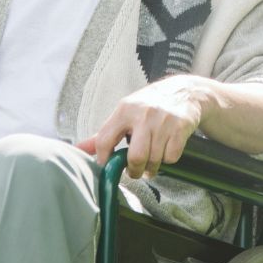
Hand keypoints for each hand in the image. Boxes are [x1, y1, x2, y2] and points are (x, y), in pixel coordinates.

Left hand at [76, 76, 204, 179]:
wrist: (185, 91)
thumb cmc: (149, 106)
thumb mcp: (125, 113)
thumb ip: (103, 134)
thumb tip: (76, 150)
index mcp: (125, 109)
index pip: (105, 140)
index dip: (104, 158)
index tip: (108, 164)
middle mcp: (143, 113)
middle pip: (135, 157)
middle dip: (135, 171)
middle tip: (136, 170)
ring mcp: (163, 120)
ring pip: (154, 160)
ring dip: (152, 167)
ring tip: (152, 161)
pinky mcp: (181, 126)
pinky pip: (171, 157)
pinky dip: (168, 159)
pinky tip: (166, 150)